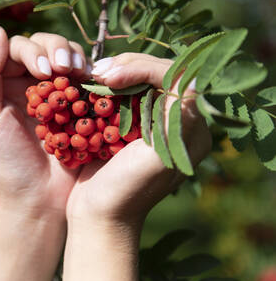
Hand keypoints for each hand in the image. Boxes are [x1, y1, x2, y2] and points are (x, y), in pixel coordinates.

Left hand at [0, 24, 89, 280]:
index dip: (33, 50)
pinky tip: (93, 81)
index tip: (44, 70)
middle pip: (46, 46)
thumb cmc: (7, 162)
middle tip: (64, 68)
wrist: (39, 201)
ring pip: (68, 58)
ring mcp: (58, 96)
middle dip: (57, 49)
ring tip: (79, 72)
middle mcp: (31, 85)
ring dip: (75, 57)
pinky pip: (87, 81)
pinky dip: (91, 76)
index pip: (19, 48)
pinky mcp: (81, 109)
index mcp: (5, 85)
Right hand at [63, 53, 211, 280]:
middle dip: (128, 66)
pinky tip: (90, 83)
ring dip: (115, 71)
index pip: (176, 79)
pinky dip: (105, 84)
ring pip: (139, 78)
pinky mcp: (128, 122)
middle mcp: (175, 120)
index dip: (144, 69)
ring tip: (92, 75)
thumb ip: (178, 123)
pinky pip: (122, 91)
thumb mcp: (158, 159)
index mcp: (190, 129)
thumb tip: (189, 83)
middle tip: (97, 72)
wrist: (99, 214)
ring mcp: (151, 120)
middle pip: (158, 73)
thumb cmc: (127, 192)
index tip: (111, 78)